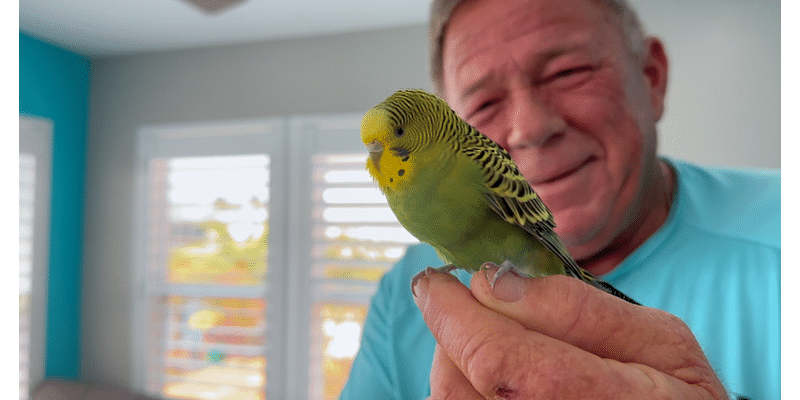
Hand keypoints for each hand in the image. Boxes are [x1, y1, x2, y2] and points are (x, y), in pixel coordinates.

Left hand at [411, 265, 727, 398]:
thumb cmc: (674, 394)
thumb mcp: (660, 342)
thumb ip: (582, 310)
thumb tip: (497, 281)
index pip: (502, 364)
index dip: (457, 317)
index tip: (436, 280)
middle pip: (462, 387)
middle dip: (453, 332)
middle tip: (463, 302)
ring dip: (453, 357)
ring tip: (489, 336)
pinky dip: (462, 382)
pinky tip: (492, 372)